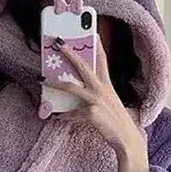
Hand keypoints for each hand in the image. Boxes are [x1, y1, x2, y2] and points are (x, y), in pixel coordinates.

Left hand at [47, 38, 148, 171]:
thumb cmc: (115, 121)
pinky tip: (57, 118)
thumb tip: (77, 89)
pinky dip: (63, 116)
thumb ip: (96, 94)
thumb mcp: (108, 103)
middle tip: (59, 43)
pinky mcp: (92, 113)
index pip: (102, 60)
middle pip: (84, 66)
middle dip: (71, 53)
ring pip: (72, 87)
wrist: (127, 139)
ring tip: (43, 80)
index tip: (92, 32)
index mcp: (107, 85)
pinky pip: (72, 113)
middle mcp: (103, 89)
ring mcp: (97, 100)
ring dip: (56, 82)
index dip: (97, 45)